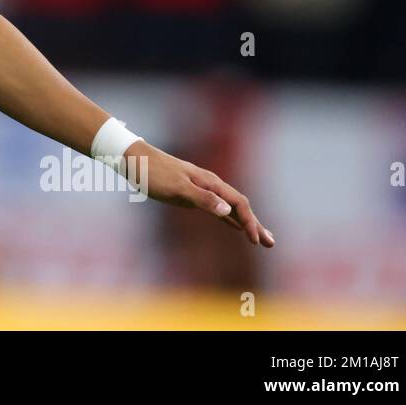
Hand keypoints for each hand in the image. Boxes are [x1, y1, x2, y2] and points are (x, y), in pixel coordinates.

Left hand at [127, 140, 274, 246]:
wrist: (134, 160)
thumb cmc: (153, 174)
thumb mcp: (177, 188)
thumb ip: (203, 199)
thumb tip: (228, 210)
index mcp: (210, 182)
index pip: (238, 203)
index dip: (250, 222)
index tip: (255, 241)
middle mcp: (210, 185)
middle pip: (240, 206)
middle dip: (255, 225)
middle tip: (271, 244)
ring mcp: (202, 190)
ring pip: (230, 208)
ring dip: (246, 223)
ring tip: (260, 239)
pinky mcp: (192, 195)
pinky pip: (217, 209)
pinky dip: (230, 218)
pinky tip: (234, 226)